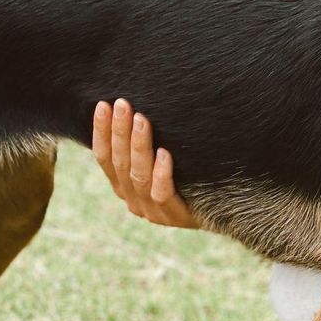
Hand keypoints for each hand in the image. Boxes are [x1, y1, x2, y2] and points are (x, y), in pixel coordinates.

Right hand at [92, 98, 200, 228]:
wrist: (218, 211)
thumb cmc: (186, 176)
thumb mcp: (160, 160)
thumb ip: (145, 143)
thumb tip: (137, 106)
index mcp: (123, 185)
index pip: (105, 157)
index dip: (101, 132)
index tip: (103, 105)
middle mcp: (132, 199)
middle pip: (120, 163)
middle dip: (119, 132)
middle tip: (122, 105)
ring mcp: (151, 210)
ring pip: (138, 176)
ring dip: (138, 146)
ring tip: (142, 120)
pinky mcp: (172, 216)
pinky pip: (162, 194)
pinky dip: (161, 173)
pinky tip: (164, 153)